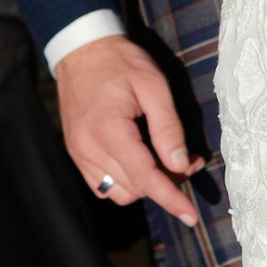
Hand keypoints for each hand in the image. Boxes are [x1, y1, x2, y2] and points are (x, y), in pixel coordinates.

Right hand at [53, 31, 204, 226]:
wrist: (81, 50)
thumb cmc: (120, 63)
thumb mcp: (153, 86)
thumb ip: (168, 127)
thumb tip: (181, 165)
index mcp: (110, 130)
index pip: (145, 178)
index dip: (171, 199)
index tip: (191, 215)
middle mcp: (89, 148)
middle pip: (136, 188)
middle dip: (166, 183)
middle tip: (189, 160)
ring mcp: (79, 154)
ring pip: (119, 193)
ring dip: (145, 185)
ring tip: (164, 159)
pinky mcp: (76, 154)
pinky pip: (103, 185)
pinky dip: (125, 181)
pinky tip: (139, 160)